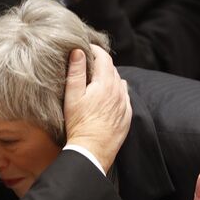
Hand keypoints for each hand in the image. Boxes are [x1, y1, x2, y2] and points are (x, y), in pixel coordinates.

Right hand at [64, 45, 130, 172]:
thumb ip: (76, 72)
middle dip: (101, 63)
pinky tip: (107, 98)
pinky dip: (117, 92)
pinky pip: (125, 97)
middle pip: (112, 69)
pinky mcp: (127, 116)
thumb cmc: (79, 124)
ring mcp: (125, 104)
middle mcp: (119, 91)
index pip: (104, 57)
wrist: (91, 151)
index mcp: (105, 83)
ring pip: (119, 83)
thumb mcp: (72, 96)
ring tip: (97, 82)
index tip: (86, 48)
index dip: (95, 49)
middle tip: (88, 64)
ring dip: (110, 78)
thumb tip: (78, 51)